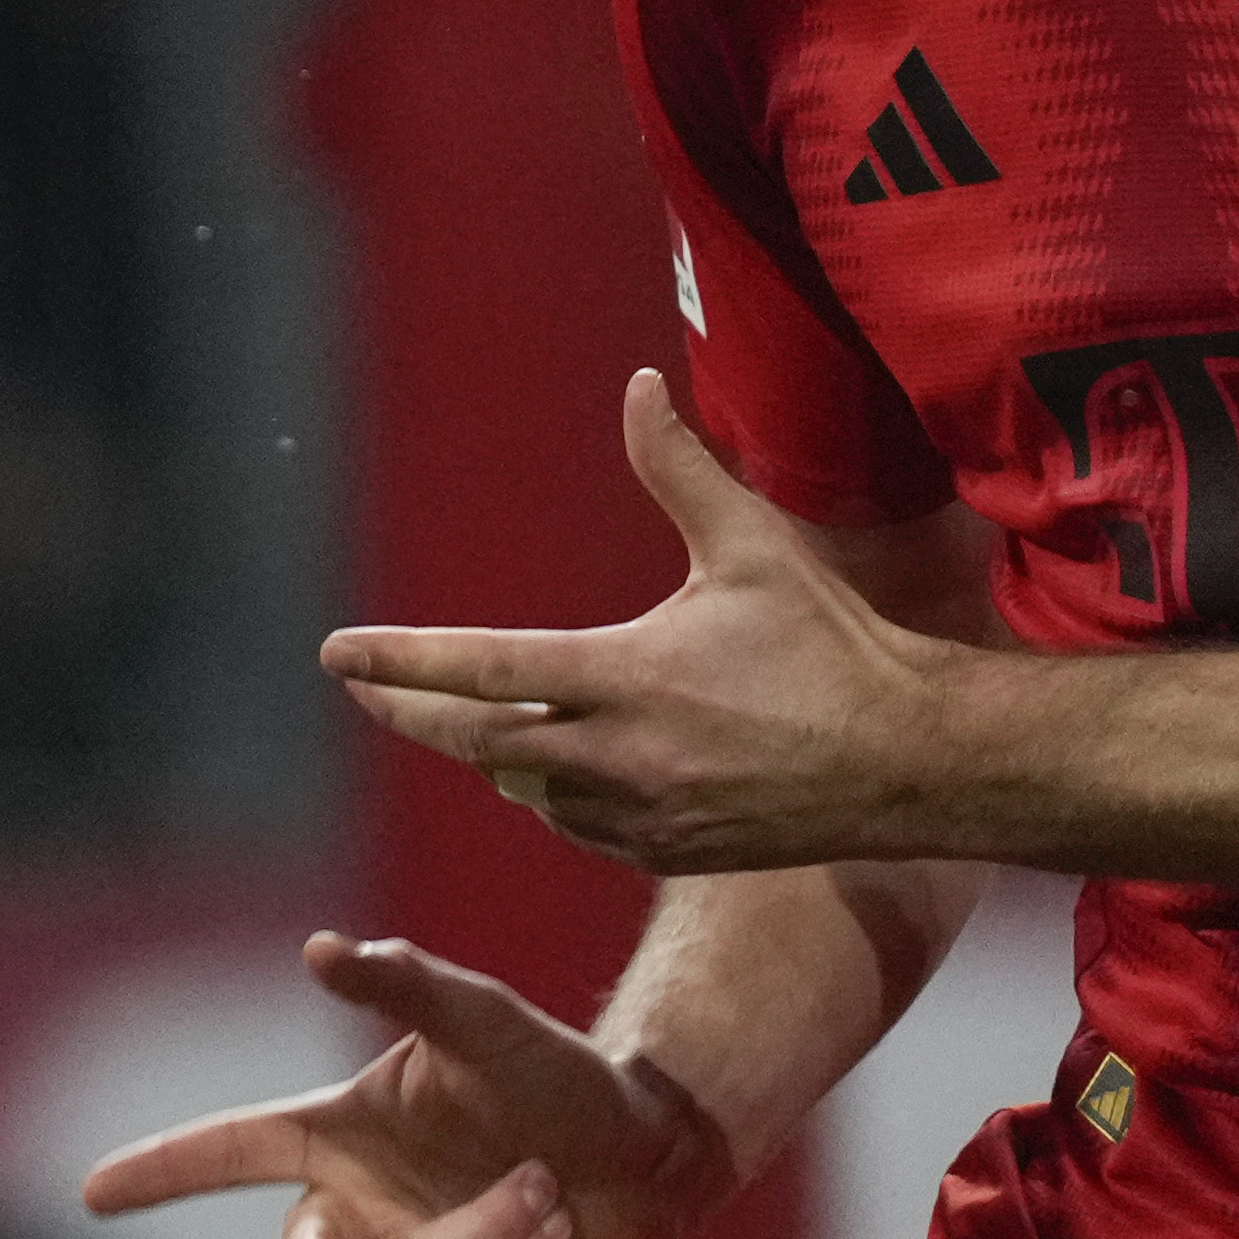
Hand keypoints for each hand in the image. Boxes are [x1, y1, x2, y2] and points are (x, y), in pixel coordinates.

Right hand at [79, 929, 728, 1238]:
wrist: (642, 1150)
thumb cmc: (553, 1074)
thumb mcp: (483, 1021)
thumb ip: (403, 984)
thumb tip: (320, 948)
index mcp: (343, 1135)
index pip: (235, 1150)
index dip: (164, 1168)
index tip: (92, 1192)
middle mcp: (362, 1208)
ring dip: (491, 1229)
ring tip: (546, 1185)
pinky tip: (556, 1229)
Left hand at [329, 370, 956, 875]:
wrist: (903, 763)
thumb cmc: (831, 645)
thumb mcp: (753, 546)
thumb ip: (680, 469)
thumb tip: (638, 385)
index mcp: (627, 676)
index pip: (483, 670)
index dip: (402, 661)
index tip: (336, 654)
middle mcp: (616, 756)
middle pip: (477, 741)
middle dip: (413, 710)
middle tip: (364, 687)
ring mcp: (636, 816)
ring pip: (524, 788)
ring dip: (491, 753)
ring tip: (464, 720)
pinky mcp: (662, 854)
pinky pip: (574, 824)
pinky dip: (550, 793)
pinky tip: (551, 771)